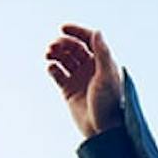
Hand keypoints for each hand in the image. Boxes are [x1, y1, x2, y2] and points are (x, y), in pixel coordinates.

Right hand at [45, 23, 126, 139]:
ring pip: (64, 59)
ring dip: (56, 54)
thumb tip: (97, 31)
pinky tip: (51, 68)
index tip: (63, 28)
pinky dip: (53, 69)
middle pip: (74, 48)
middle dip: (63, 44)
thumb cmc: (110, 103)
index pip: (89, 39)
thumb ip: (102, 53)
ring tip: (48, 54)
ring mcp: (79, 79)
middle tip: (53, 46)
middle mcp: (90, 68)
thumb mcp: (107, 76)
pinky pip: (57, 74)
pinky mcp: (69, 91)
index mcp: (103, 61)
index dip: (77, 32)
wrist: (102, 130)